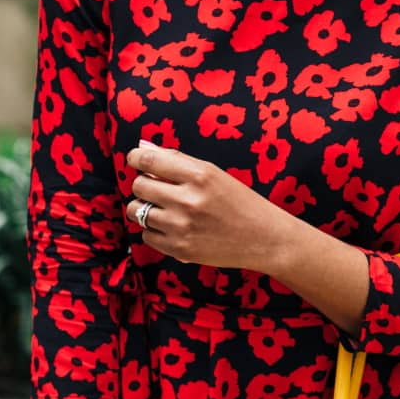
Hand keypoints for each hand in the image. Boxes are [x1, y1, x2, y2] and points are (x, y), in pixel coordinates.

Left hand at [125, 142, 286, 271]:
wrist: (264, 239)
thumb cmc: (240, 202)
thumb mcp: (214, 174)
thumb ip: (177, 161)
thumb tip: (143, 149)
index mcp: (199, 175)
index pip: (148, 160)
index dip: (135, 158)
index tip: (135, 160)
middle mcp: (188, 200)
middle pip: (139, 185)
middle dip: (144, 184)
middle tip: (157, 188)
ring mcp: (182, 227)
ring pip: (136, 211)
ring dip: (144, 208)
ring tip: (163, 208)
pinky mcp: (179, 250)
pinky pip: (146, 235)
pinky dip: (154, 230)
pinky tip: (173, 227)